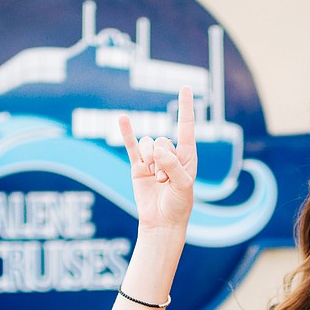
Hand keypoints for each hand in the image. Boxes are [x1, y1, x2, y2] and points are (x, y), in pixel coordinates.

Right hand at [118, 86, 196, 230]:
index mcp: (187, 155)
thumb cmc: (179, 205)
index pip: (186, 127)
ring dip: (150, 160)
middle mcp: (170, 154)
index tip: (185, 87)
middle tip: (166, 180)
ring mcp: (153, 159)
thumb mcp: (183, 185)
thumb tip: (157, 150)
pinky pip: (131, 146)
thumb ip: (173, 165)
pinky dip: (127, 132)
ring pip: (147, 144)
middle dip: (162, 160)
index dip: (185, 107)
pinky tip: (123, 118)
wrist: (162, 222)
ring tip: (156, 179)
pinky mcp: (138, 166)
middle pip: (162, 140)